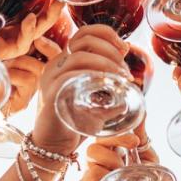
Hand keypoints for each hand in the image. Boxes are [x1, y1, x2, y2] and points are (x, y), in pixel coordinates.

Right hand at [33, 25, 131, 154]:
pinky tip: (108, 86)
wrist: (54, 146)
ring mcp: (52, 78)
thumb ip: (108, 89)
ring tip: (122, 78)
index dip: (107, 34)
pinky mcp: (51, 93)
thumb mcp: (95, 101)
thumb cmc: (75, 123)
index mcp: (65, 62)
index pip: (84, 33)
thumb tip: (129, 79)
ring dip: (106, 63)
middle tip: (125, 71)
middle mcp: (56, 65)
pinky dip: (93, 77)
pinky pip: (71, 76)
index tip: (124, 49)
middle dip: (111, 50)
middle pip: (84, 40)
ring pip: (79, 56)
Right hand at [77, 123, 161, 180]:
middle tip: (131, 149)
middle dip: (115, 141)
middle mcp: (99, 163)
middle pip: (96, 141)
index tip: (134, 140)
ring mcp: (91, 176)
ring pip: (92, 154)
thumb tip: (142, 114)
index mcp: (111, 154)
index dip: (118, 132)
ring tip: (123, 172)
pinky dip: (102, 176)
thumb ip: (142, 138)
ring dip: (111, 159)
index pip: (106, 134)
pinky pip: (88, 175)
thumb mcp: (148, 160)